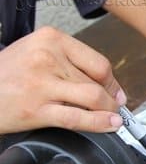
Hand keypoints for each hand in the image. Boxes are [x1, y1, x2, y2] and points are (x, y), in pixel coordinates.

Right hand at [0, 27, 125, 133]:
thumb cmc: (7, 75)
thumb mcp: (36, 53)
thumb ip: (69, 62)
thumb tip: (107, 84)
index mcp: (50, 39)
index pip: (98, 62)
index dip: (112, 82)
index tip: (116, 92)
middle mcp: (46, 57)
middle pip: (97, 82)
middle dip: (111, 99)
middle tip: (114, 108)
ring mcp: (41, 84)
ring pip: (93, 98)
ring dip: (109, 111)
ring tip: (112, 117)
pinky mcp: (36, 109)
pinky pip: (78, 118)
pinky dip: (100, 123)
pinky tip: (110, 125)